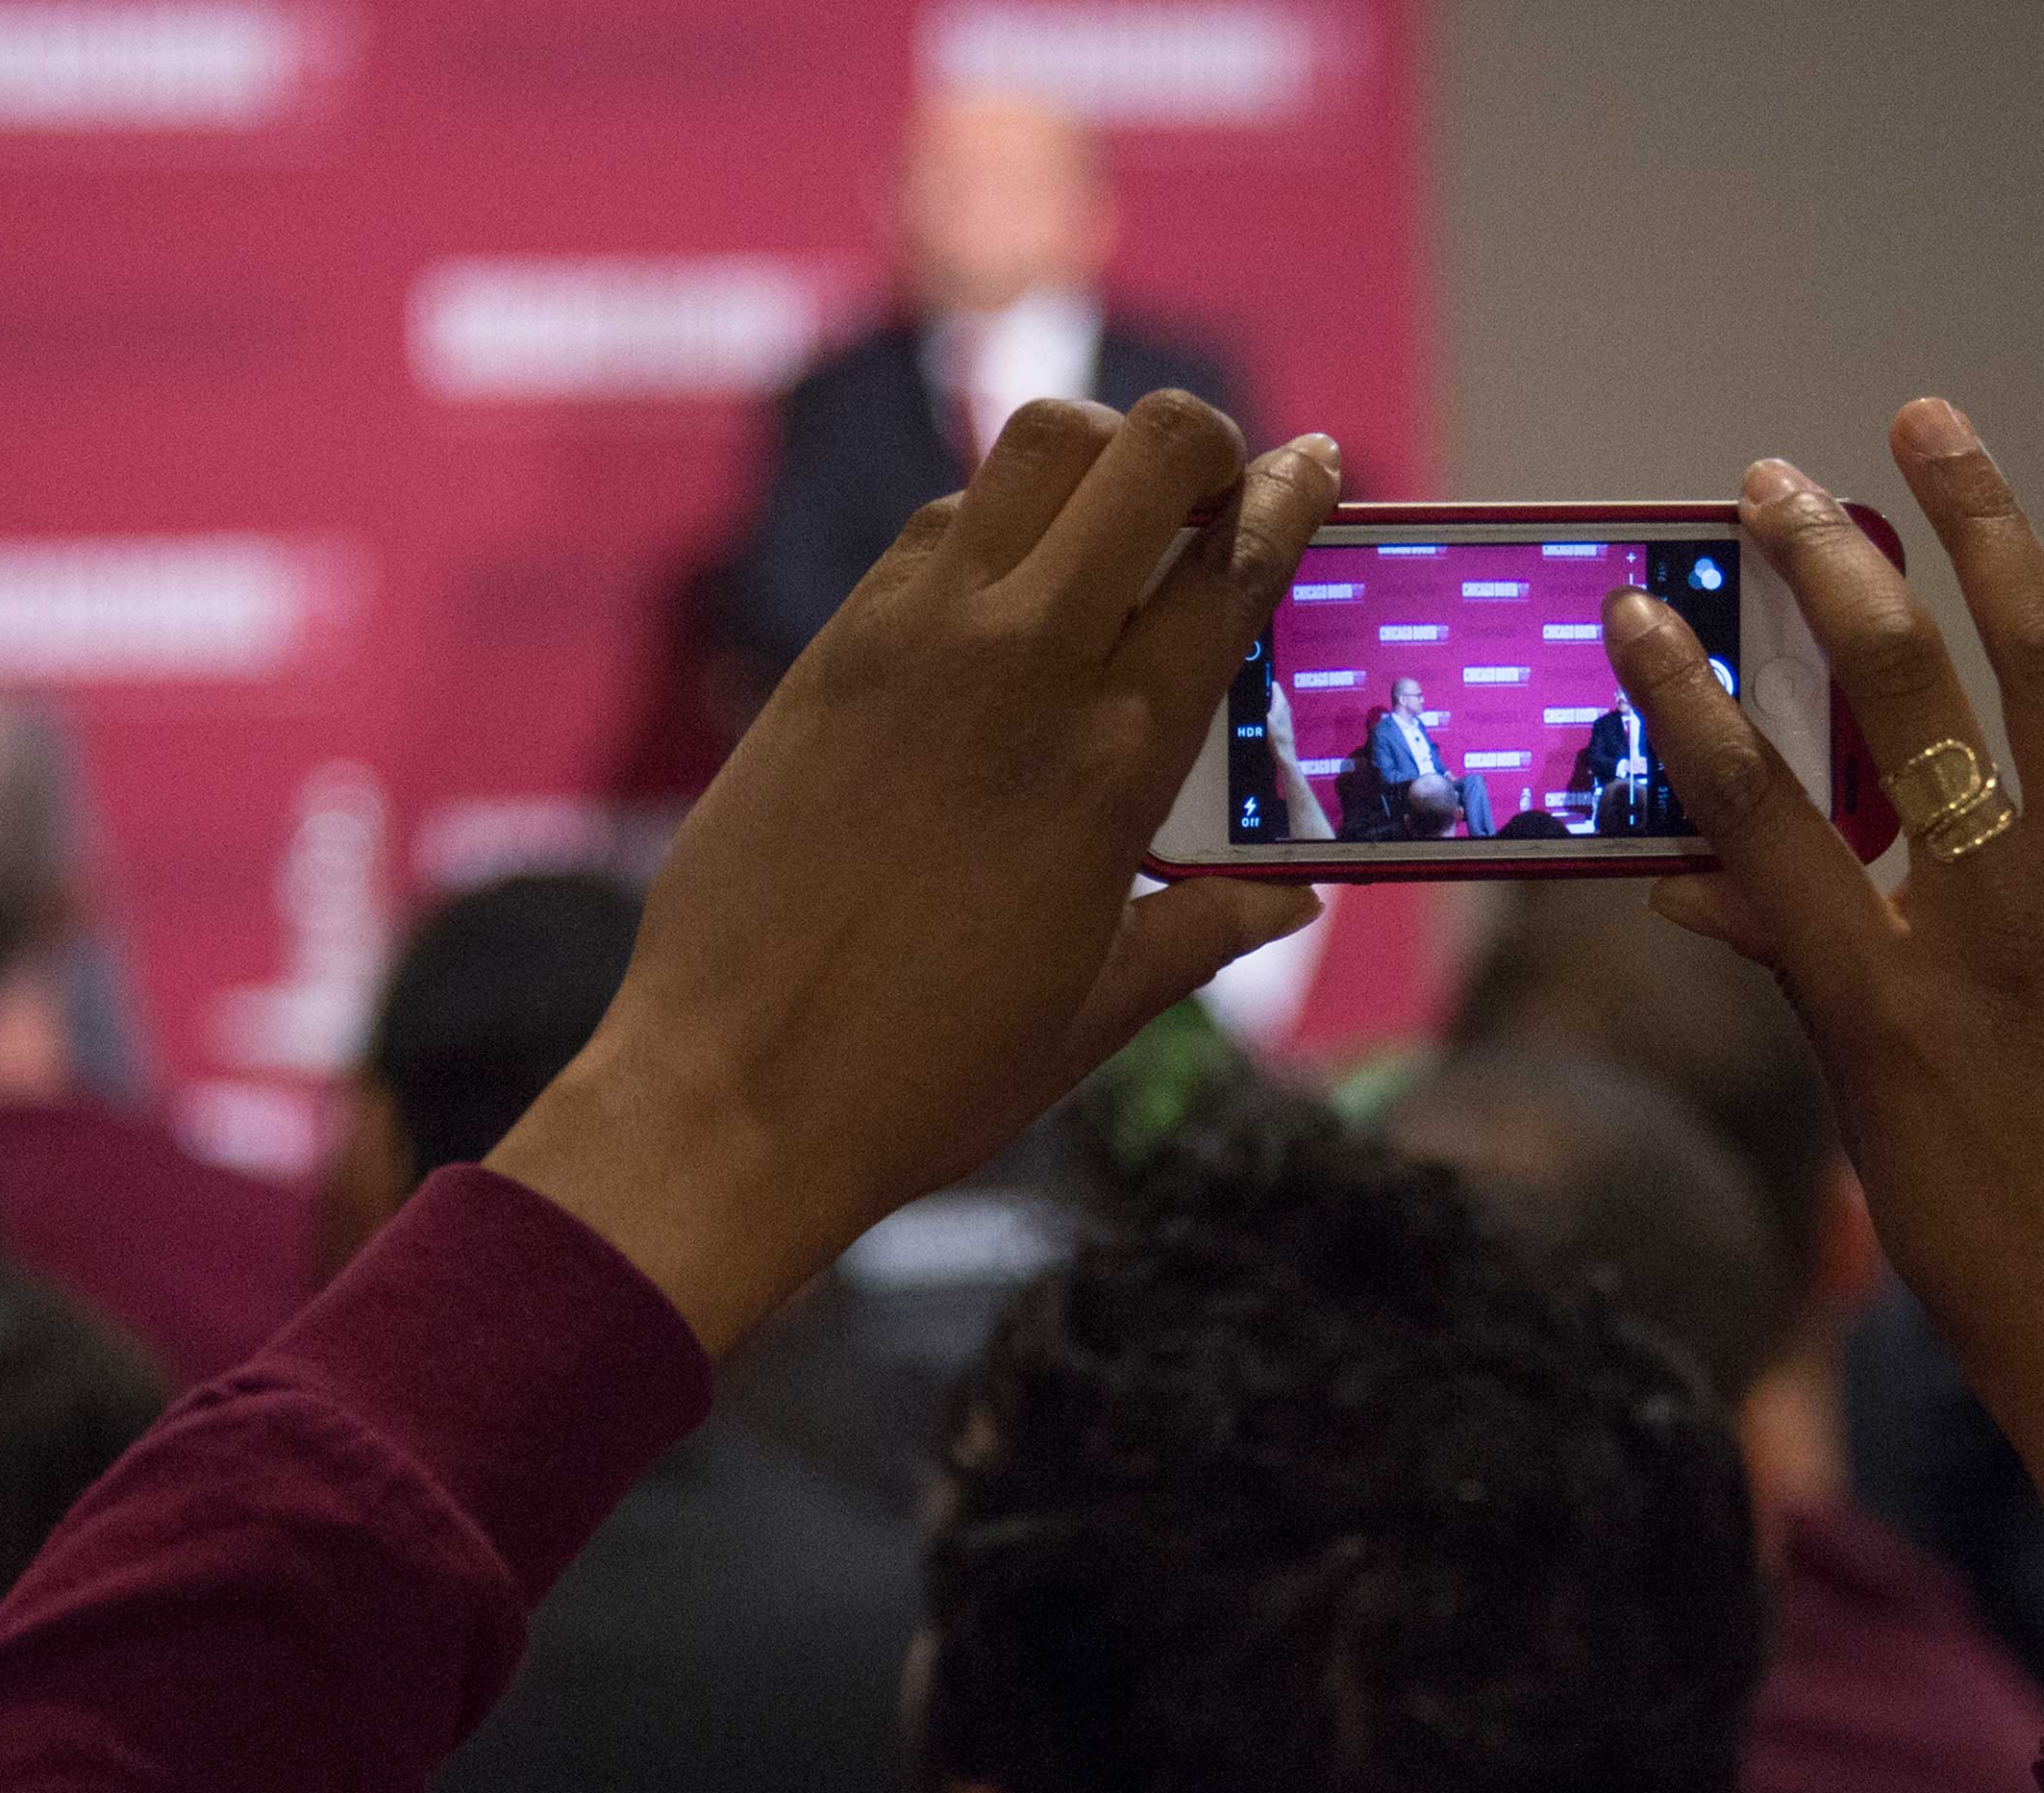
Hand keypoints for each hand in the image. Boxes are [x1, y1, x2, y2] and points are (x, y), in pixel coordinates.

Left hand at [489, 393, 1337, 1349]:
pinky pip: (939, 525)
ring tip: (1113, 525)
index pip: (1237, 563)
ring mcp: (919, 639)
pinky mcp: (834, 647)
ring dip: (1098, 460)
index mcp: (1119, 760)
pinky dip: (997, 523)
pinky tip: (1004, 595)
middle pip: (1150, 451)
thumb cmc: (925, 1076)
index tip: (1314, 471)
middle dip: (1206, 444)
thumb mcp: (1097, 1012)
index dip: (1293, 497)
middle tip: (1216, 489)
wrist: (729, 1096)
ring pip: (1036, 451)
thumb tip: (1288, 898)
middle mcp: (1026, 664)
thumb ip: (1203, 931)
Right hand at [1614, 401, 2043, 1720]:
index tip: (1639, 610)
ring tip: (1937, 443)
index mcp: (1886, 1004)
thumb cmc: (2001, 1265)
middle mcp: (2002, 932)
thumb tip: (1698, 881)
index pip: (1754, 810)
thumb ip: (1797, 977)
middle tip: (1778, 483)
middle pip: (1903, 695)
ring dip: (1992, 533)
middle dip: (1829, 565)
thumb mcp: (1871, 1126)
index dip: (1684, 695)